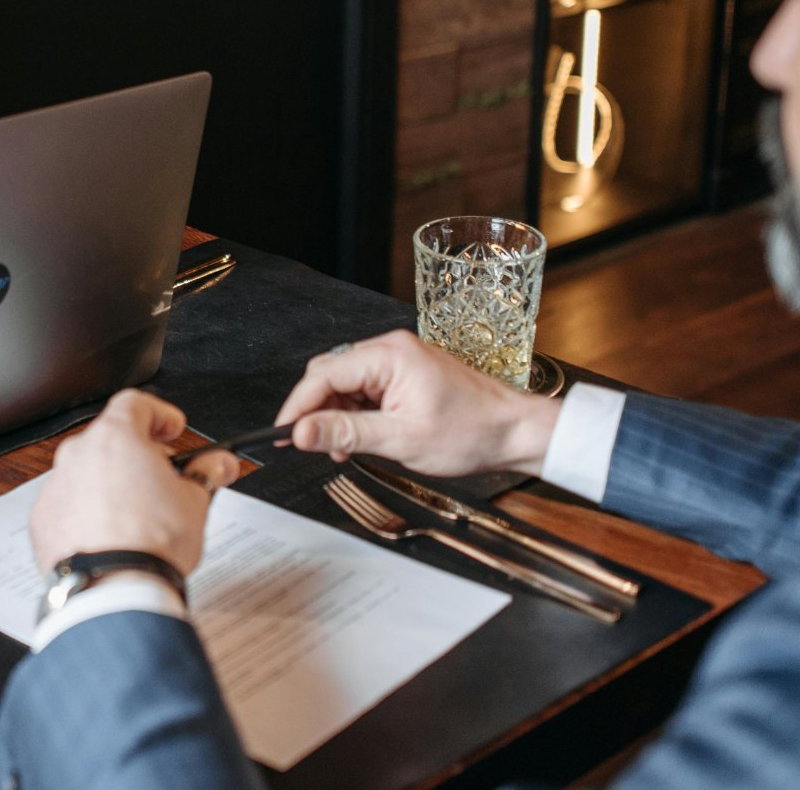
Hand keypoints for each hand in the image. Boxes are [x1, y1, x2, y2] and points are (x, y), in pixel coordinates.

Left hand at [29, 390, 240, 575]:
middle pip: (109, 438)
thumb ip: (206, 474)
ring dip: (109, 483)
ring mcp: (56, 486)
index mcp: (116, 437)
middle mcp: (79, 454)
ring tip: (136, 513)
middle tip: (160, 475)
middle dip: (136, 452)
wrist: (114, 588)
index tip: (173, 429)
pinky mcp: (43, 520)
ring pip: (86, 472)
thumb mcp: (195, 502)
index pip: (136, 403)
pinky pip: (68, 504)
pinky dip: (86, 511)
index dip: (159, 413)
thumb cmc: (152, 542)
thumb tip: (219, 464)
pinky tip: (109, 535)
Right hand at [273, 331, 560, 477]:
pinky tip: (359, 439)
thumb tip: (301, 432)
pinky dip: (356, 414)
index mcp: (388, 355)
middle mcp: (390, 349)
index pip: (323, 374)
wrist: (516, 432)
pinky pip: (366, 389)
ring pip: (346, 384)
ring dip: (337, 416)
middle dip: (316, 411)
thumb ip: (345, 433)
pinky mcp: (406, 374)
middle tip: (308, 445)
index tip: (283, 435)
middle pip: (330, 374)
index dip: (298, 406)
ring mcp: (399, 360)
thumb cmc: (471, 432)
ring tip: (342, 449)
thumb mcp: (400, 439)